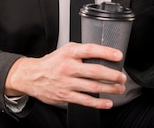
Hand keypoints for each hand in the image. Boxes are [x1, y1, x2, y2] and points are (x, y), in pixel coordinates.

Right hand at [5, 43, 125, 107]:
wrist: (32, 76)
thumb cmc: (51, 63)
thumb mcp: (64, 50)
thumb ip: (80, 51)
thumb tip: (101, 53)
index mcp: (69, 53)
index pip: (90, 50)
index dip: (106, 52)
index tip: (118, 55)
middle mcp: (68, 67)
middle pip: (95, 71)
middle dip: (112, 75)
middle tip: (122, 76)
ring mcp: (67, 82)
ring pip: (93, 87)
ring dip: (110, 88)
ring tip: (119, 88)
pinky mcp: (65, 95)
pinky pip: (85, 100)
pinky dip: (98, 103)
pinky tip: (108, 102)